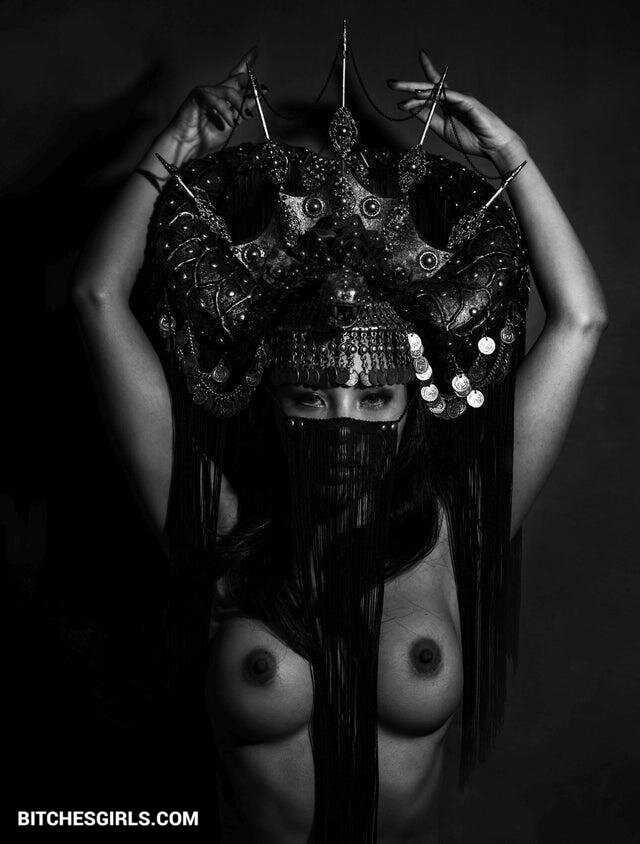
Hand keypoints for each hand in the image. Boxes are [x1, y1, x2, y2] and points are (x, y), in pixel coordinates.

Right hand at [162, 46, 261, 162]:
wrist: (187, 146)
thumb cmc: (206, 138)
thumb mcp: (232, 124)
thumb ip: (243, 109)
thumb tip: (257, 95)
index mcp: (225, 99)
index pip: (238, 79)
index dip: (248, 65)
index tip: (258, 53)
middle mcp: (216, 92)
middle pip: (236, 77)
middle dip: (250, 82)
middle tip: (261, 90)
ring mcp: (207, 92)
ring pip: (230, 91)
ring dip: (239, 105)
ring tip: (242, 119)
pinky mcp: (198, 94)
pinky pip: (217, 99)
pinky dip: (225, 112)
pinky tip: (229, 122)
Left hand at [388, 50, 526, 167]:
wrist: (493, 147)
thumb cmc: (471, 140)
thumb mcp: (442, 130)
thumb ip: (428, 118)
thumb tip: (411, 109)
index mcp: (447, 104)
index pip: (431, 88)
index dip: (420, 77)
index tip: (404, 74)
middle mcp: (453, 98)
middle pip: (428, 88)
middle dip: (409, 85)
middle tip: (390, 83)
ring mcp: (461, 98)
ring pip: (435, 91)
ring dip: (417, 92)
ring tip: (401, 91)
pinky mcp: (468, 101)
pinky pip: (449, 96)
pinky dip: (435, 95)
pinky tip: (421, 95)